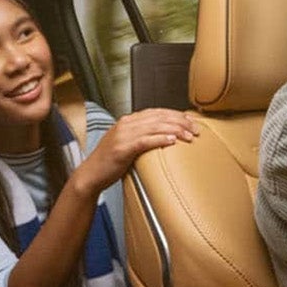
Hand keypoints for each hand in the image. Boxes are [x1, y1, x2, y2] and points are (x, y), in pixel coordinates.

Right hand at [72, 108, 198, 193]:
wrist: (91, 174)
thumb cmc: (109, 162)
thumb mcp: (126, 144)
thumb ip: (141, 137)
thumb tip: (163, 138)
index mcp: (128, 121)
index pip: (156, 112)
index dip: (175, 114)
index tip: (190, 120)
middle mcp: (126, 124)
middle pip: (159, 117)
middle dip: (180, 121)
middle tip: (195, 129)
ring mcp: (123, 135)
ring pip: (155, 127)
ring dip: (175, 130)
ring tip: (189, 136)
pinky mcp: (123, 148)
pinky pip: (145, 141)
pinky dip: (160, 139)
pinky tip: (172, 141)